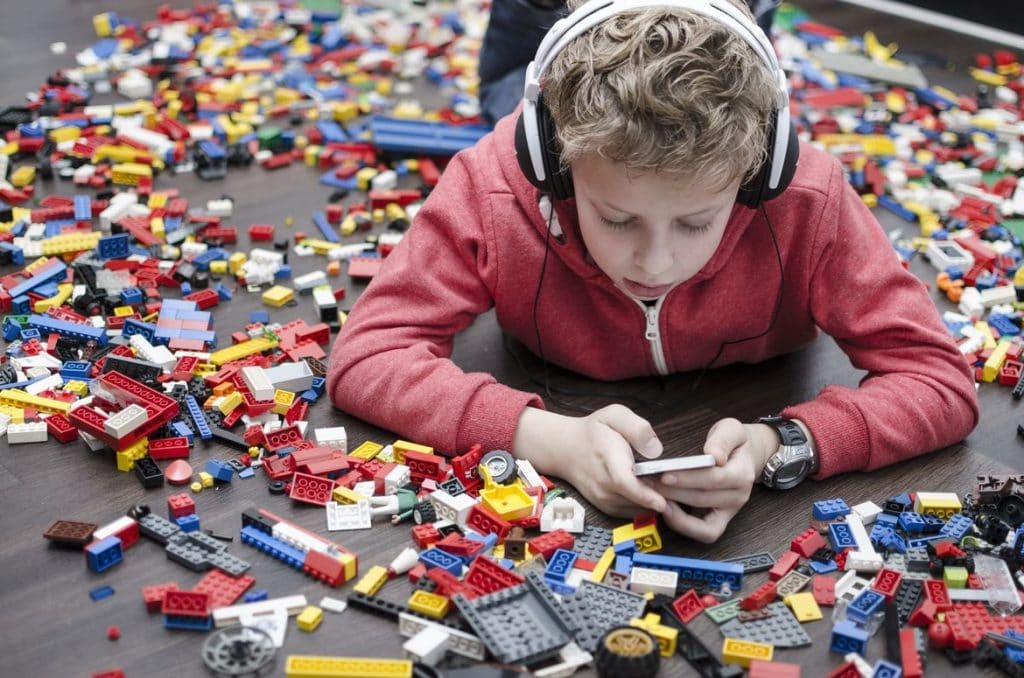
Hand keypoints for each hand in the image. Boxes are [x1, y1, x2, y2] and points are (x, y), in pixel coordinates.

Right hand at [512, 404, 666, 517]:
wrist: (565, 449)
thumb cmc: (593, 432)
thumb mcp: (614, 415)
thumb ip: (637, 428)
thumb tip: (655, 449)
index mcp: (607, 458)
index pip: (624, 482)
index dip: (644, 494)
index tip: (663, 501)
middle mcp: (603, 484)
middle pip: (635, 499)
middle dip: (659, 496)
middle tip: (674, 484)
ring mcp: (603, 499)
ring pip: (637, 508)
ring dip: (653, 501)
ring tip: (662, 484)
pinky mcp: (607, 508)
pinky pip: (632, 512)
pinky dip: (645, 505)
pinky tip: (651, 490)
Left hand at [643, 418, 777, 542]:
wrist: (743, 456)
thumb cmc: (733, 443)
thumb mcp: (731, 430)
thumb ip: (722, 439)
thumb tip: (714, 455)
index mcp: (742, 473)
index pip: (714, 478)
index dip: (688, 478)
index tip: (664, 473)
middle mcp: (738, 496)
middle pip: (702, 499)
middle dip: (672, 492)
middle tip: (648, 483)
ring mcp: (730, 511)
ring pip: (702, 521)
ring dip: (674, 511)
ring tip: (653, 496)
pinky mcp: (721, 521)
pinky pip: (705, 533)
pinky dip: (685, 526)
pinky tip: (666, 510)